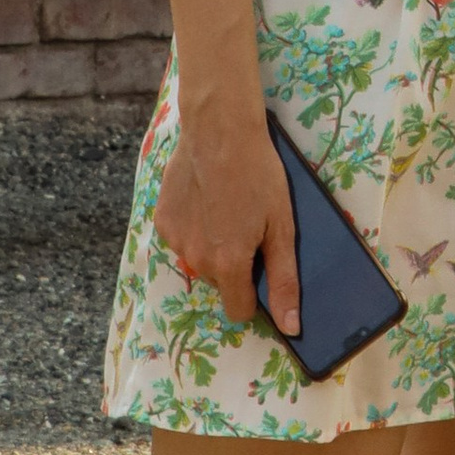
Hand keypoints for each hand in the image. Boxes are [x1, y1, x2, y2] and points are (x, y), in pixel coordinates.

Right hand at [153, 108, 299, 339]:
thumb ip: (283, 280)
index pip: (239, 312)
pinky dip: (194, 225)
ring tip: (226, 206)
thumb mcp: (282, 225)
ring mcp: (175, 239)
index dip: (253, 296)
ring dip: (212, 245)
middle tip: (248, 225)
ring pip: (199, 259)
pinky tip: (205, 196)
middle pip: (220, 282)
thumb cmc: (258, 173)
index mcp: (228, 265)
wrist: (220, 127)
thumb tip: (292, 327)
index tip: (260, 268)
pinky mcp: (162, 219)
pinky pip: (182, 237)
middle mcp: (196, 260)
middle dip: (234, 264)